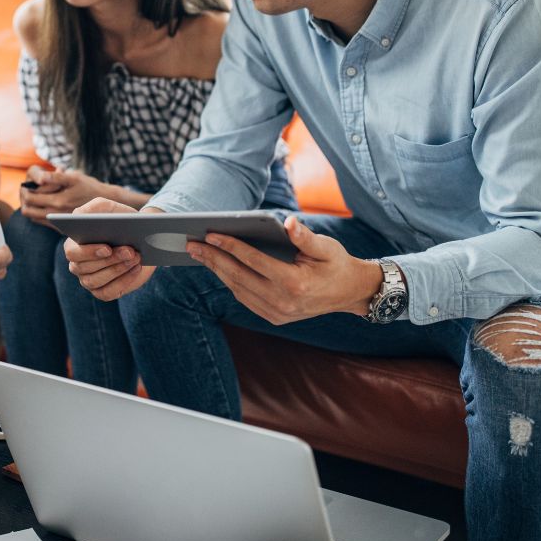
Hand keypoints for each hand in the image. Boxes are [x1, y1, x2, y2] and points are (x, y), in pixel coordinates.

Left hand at [18, 166, 109, 224]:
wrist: (105, 204)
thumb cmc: (89, 187)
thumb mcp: (74, 177)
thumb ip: (56, 176)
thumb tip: (40, 176)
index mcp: (58, 201)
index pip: (30, 198)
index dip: (24, 189)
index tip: (26, 183)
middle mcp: (56, 215)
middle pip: (27, 210)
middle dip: (24, 199)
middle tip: (26, 190)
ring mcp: (58, 223)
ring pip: (32, 217)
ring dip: (29, 207)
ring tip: (33, 196)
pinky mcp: (60, 228)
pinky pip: (41, 221)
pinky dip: (37, 213)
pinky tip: (42, 203)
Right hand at [60, 197, 153, 300]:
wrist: (140, 237)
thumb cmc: (121, 221)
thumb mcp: (110, 208)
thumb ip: (95, 207)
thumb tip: (79, 216)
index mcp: (74, 244)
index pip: (72, 252)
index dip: (88, 252)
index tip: (107, 247)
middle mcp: (77, 264)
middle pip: (85, 268)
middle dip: (110, 260)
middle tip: (129, 250)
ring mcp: (88, 279)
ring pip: (96, 281)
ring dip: (118, 269)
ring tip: (135, 258)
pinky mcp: (102, 291)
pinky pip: (108, 293)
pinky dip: (123, 281)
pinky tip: (136, 269)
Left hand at [185, 216, 382, 324]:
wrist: (349, 293)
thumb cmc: (336, 264)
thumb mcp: (326, 247)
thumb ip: (304, 237)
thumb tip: (287, 223)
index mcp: (294, 283)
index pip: (254, 262)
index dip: (230, 246)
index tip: (210, 234)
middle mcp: (282, 302)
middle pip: (238, 276)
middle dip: (212, 258)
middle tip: (190, 244)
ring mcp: (277, 313)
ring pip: (237, 288)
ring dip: (216, 270)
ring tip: (198, 253)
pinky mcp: (273, 317)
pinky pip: (244, 297)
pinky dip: (228, 281)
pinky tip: (217, 267)